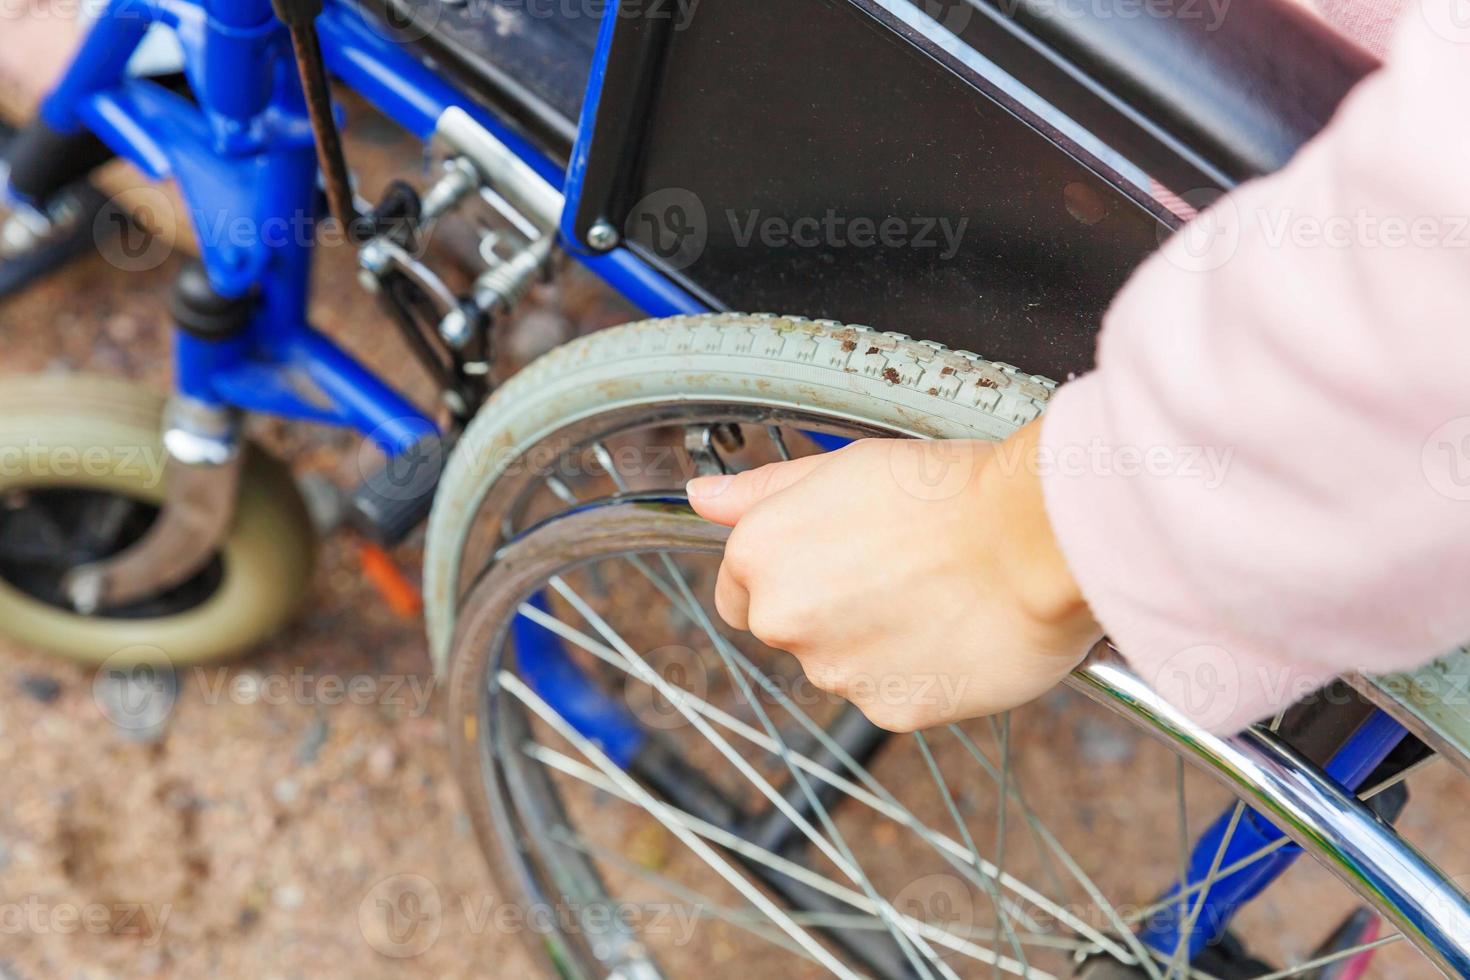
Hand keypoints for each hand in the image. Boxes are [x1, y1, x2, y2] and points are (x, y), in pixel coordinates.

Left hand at [686, 422, 1099, 731]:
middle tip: (901, 566)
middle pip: (793, 628)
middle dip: (834, 607)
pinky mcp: (892, 711)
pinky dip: (922, 672)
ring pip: (845, 665)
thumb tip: (703, 496)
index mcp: (761, 556)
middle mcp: (783, 620)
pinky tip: (956, 630)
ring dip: (878, 642)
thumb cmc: (947, 491)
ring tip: (938, 593)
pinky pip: (896, 695)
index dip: (787, 574)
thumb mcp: (841, 467)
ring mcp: (837, 672)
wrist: (1034, 537)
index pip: (739, 591)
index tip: (832, 560)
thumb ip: (763, 491)